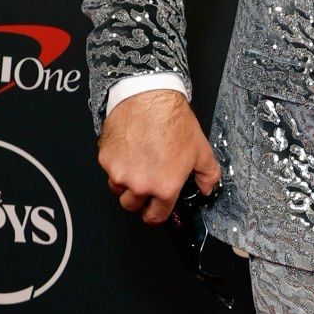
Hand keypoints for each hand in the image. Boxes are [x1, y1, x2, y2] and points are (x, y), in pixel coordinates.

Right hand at [97, 89, 219, 225]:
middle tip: (148, 181)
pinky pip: (108, 169)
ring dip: (126, 182)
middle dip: (140, 198)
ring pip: (118, 188)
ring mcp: (119, 172)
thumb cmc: (173, 121)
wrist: (148, 97)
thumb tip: (207, 188)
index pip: (155, 217)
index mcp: (164, 187)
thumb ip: (208, 176)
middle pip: (132, 205)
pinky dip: (116, 164)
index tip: (156, 210)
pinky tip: (129, 150)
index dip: (157, 213)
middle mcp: (139, 184)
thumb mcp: (201, 150)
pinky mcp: (105, 159)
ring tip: (139, 163)